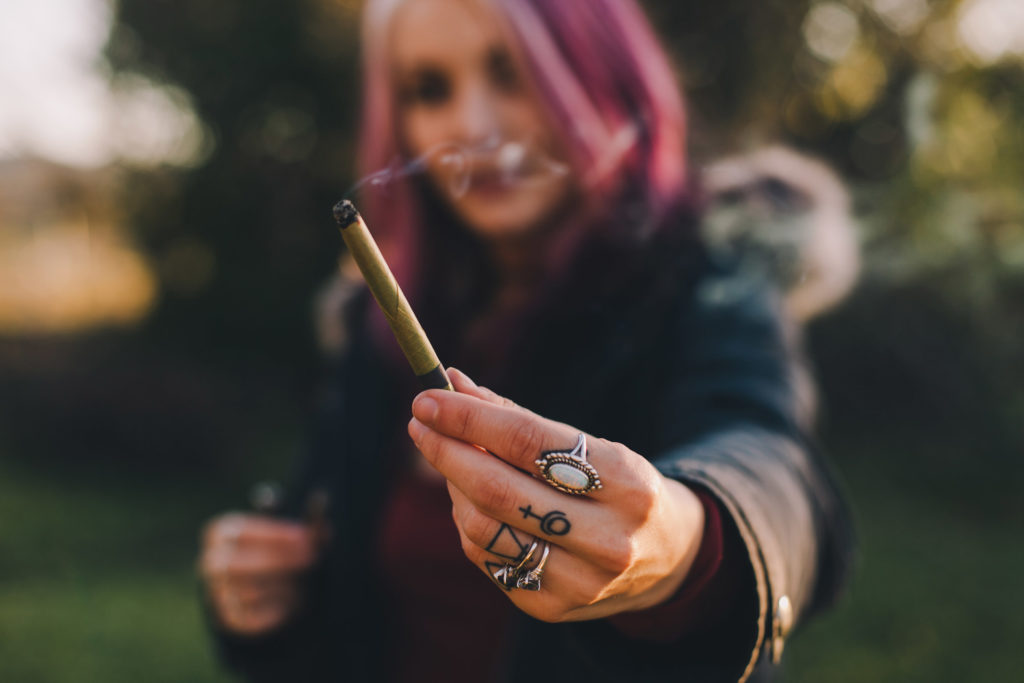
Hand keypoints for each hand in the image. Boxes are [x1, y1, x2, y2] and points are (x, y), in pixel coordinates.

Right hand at [199, 513, 318, 635]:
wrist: (267, 593)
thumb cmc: (283, 553)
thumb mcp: (296, 536)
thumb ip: (307, 523)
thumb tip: (322, 497)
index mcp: (220, 533)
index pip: (240, 531)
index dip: (275, 534)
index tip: (305, 537)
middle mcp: (211, 562)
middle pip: (236, 563)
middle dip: (277, 561)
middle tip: (311, 558)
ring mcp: (216, 592)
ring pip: (246, 592)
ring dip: (283, 585)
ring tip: (304, 580)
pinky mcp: (229, 619)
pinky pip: (252, 617)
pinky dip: (277, 608)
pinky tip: (293, 599)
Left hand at [407, 368, 704, 622]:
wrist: (668, 556)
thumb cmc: (616, 484)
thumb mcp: (588, 444)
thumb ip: (518, 418)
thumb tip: (452, 383)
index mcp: (624, 480)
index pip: (528, 441)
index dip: (469, 418)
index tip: (429, 398)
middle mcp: (608, 536)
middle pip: (498, 490)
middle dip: (446, 451)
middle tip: (419, 423)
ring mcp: (582, 581)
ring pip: (484, 528)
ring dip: (453, 488)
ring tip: (452, 462)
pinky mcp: (555, 608)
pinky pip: (488, 558)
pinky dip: (467, 522)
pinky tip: (471, 502)